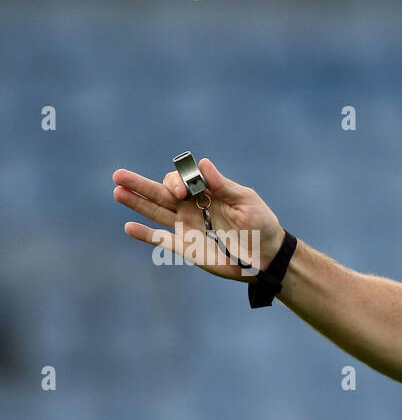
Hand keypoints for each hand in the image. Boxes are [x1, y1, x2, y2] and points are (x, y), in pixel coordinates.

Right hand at [113, 157, 282, 280]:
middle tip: (118, 175)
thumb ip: (223, 185)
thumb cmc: (261, 224)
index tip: (182, 191)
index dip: (176, 181)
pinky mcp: (187, 247)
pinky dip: (146, 234)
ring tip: (117, 192)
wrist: (267, 256)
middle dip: (139, 184)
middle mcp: (191, 207)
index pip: (181, 180)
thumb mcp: (246, 201)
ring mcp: (187, 227)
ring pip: (156, 212)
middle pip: (160, 193)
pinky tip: (129, 227)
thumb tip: (202, 163)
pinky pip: (162, 240)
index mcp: (205, 193)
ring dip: (136, 203)